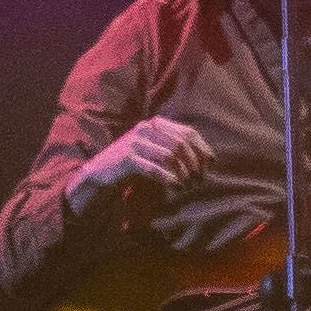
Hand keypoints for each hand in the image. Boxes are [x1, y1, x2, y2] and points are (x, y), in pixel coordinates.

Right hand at [68, 115, 212, 209]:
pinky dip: (169, 178)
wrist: (99, 171)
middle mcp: (146, 128)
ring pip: (170, 156)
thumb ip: (174, 147)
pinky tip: (177, 187)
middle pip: (181, 144)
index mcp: (156, 123)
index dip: (202, 148)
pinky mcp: (127, 158)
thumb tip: (208, 158)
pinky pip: (154, 168)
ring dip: (183, 173)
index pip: (188, 132)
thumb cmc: (133, 162)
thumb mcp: (154, 148)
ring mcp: (135, 141)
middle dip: (194, 163)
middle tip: (199, 180)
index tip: (211, 164)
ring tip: (189, 185)